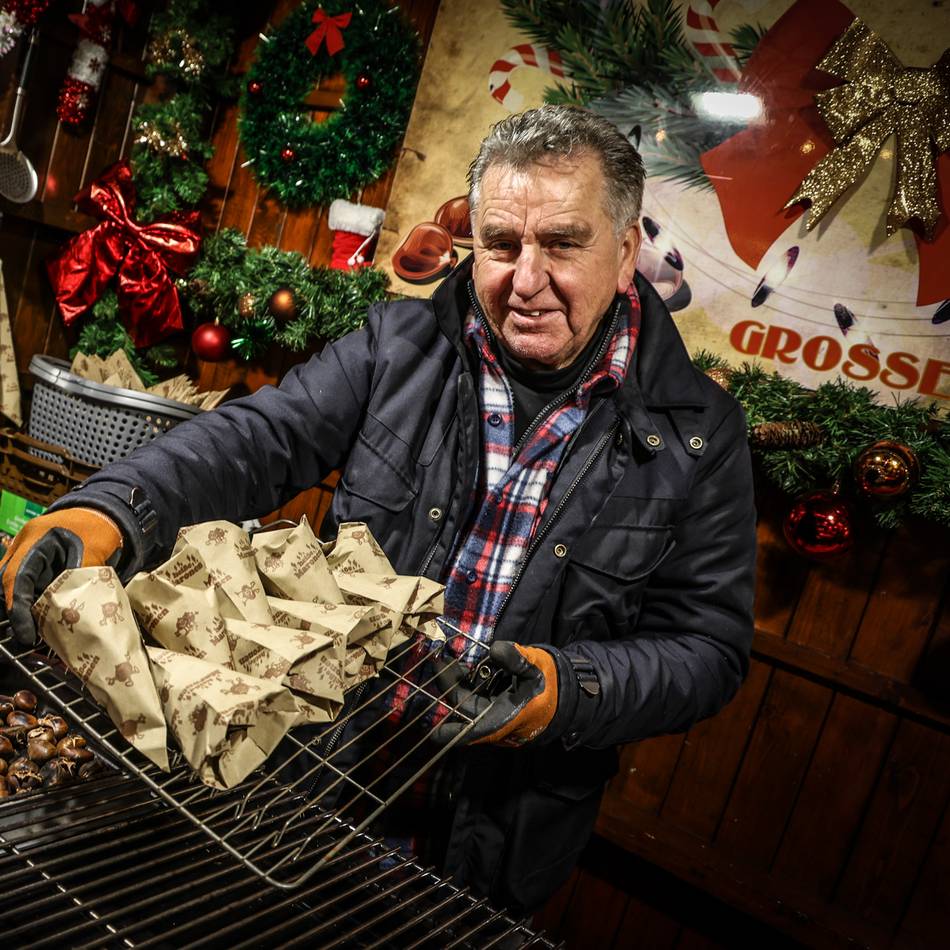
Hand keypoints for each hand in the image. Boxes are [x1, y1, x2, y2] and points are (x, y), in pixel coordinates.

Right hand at [0, 508, 122, 645]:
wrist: (105, 511)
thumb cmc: (99, 527)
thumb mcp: (93, 552)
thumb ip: (79, 579)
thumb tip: (72, 612)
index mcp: (35, 538)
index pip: (17, 577)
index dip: (18, 607)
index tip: (25, 631)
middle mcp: (24, 544)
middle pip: (8, 581)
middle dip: (15, 609)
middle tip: (28, 634)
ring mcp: (27, 551)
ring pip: (15, 584)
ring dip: (24, 605)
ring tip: (36, 629)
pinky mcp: (36, 560)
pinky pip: (28, 582)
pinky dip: (34, 599)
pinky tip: (45, 616)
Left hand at [433, 641, 558, 747]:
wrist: (566, 695)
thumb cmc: (550, 685)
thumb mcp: (536, 668)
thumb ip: (517, 659)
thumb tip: (494, 648)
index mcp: (505, 720)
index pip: (471, 732)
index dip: (450, 733)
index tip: (431, 731)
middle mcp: (495, 721)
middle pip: (465, 709)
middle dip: (450, 687)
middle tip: (440, 663)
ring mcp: (495, 715)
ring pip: (469, 703)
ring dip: (458, 685)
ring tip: (448, 663)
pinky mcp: (496, 707)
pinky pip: (477, 698)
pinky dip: (470, 685)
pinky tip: (465, 669)